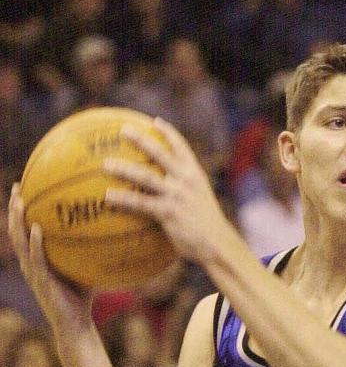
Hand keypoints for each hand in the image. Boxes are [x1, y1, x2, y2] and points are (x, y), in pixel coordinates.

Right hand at [6, 183, 93, 334]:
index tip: (25, 186)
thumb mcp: (87, 265)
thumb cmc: (83, 295)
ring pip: (19, 241)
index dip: (23, 209)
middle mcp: (30, 262)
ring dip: (18, 221)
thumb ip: (94, 247)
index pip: (25, 228)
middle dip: (15, 208)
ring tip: (19, 202)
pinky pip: (35, 259)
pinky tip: (37, 229)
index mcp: (37, 257)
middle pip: (16, 230)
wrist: (76, 323)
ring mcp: (32, 272)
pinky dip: (34, 243)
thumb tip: (117, 227)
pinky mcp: (40, 282)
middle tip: (18, 186)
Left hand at [105, 117, 234, 270]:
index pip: (182, 147)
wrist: (218, 245)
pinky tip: (107, 197)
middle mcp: (186, 181)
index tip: (155, 121)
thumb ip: (186, 194)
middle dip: (141, 139)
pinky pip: (140, 203)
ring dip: (124, 169)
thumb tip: (166, 194)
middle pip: (160, 154)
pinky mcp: (168, 212)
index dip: (168, 133)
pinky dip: (123, 199)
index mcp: (195, 175)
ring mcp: (177, 195)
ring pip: (145, 177)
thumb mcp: (201, 202)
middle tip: (123, 130)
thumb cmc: (208, 228)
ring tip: (106, 164)